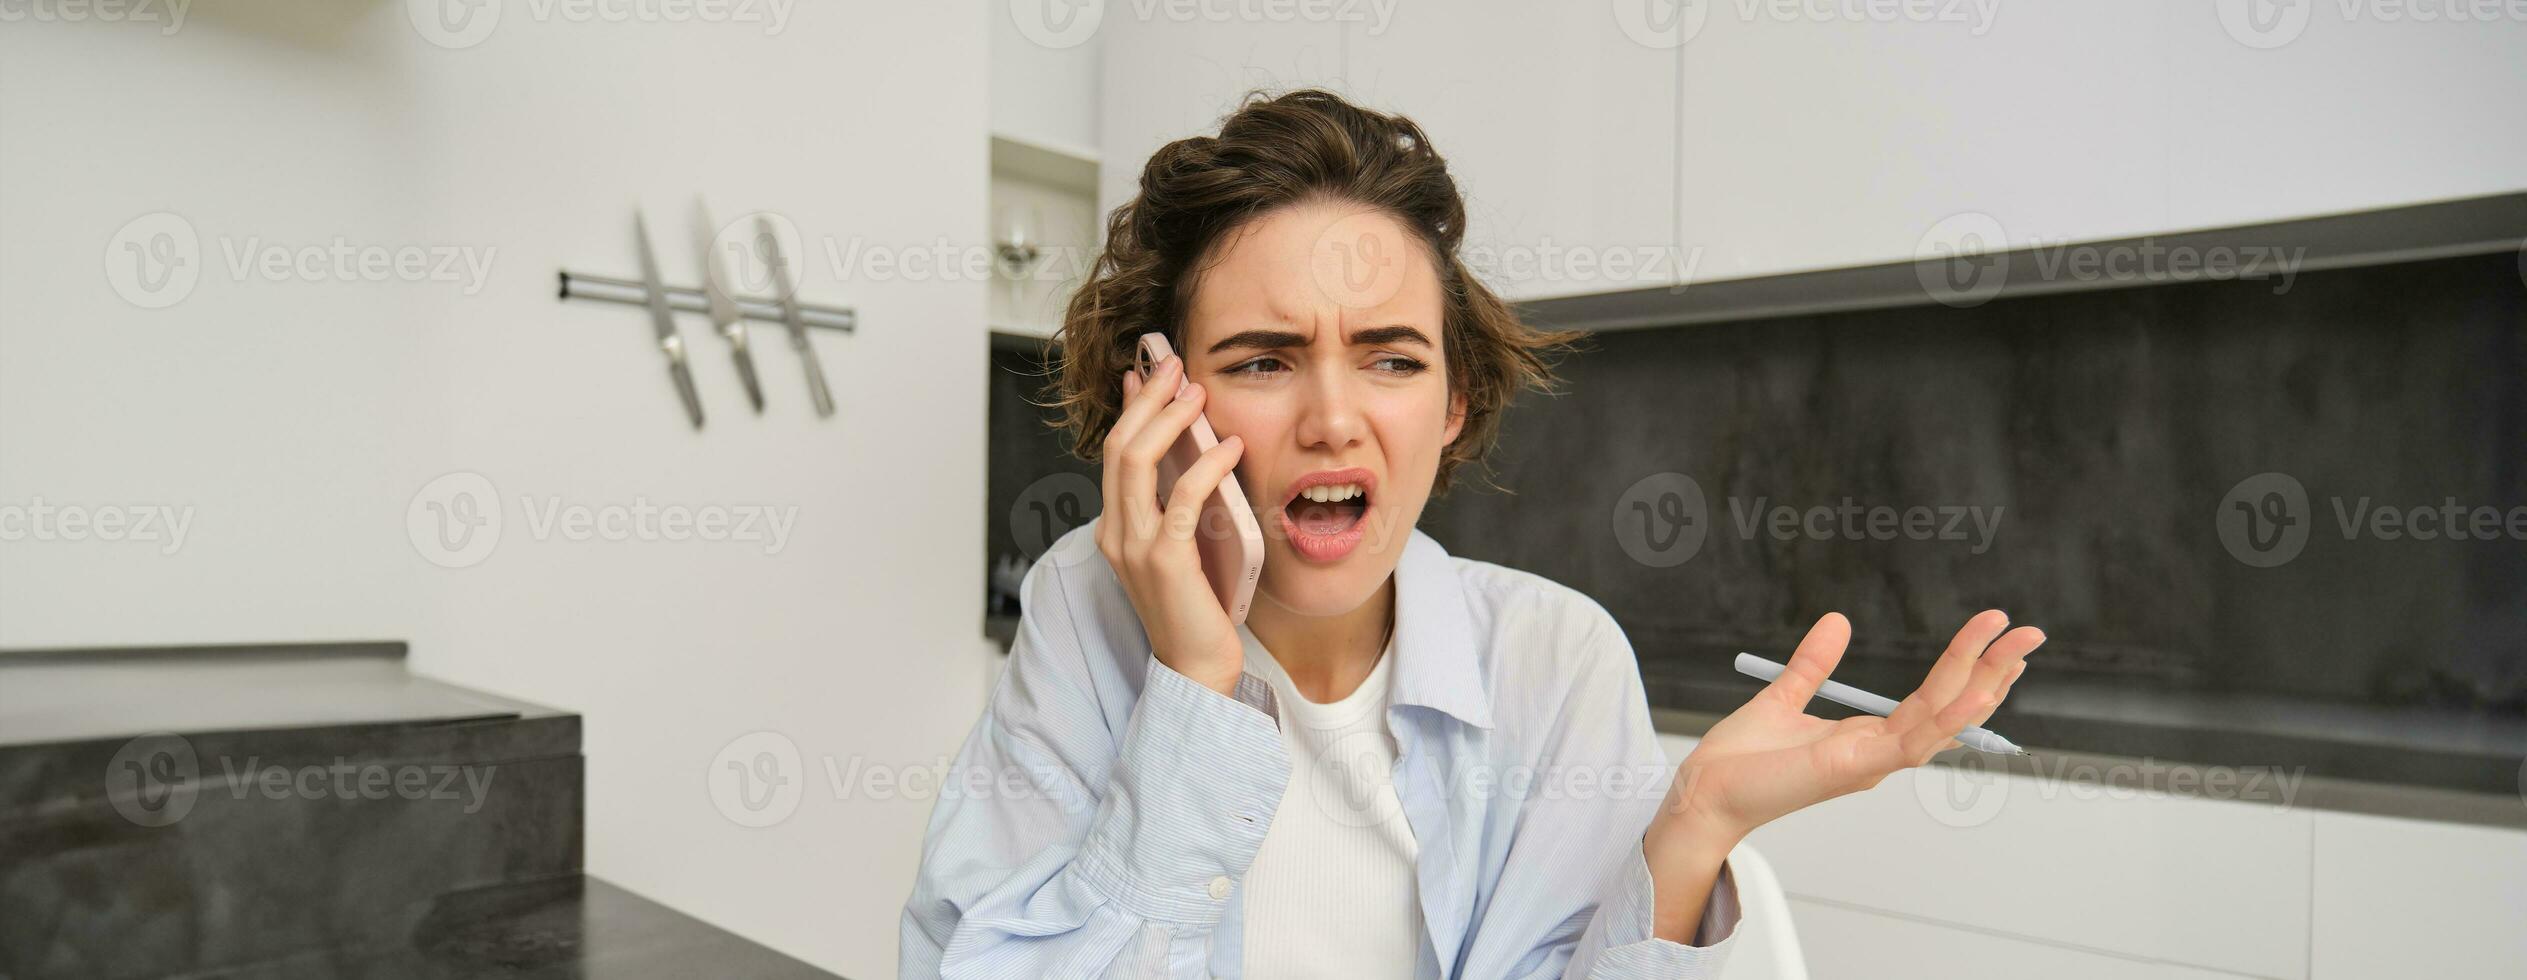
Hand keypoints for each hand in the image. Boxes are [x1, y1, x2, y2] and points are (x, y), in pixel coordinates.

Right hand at [1098, 352, 1247, 695]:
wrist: (1197, 668)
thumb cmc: (1197, 609)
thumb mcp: (1179, 548)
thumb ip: (1175, 508)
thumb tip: (1190, 459)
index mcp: (1115, 529)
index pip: (1113, 453)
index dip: (1129, 408)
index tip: (1146, 372)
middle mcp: (1116, 533)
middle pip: (1118, 446)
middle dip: (1147, 399)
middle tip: (1175, 365)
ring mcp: (1135, 546)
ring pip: (1136, 460)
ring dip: (1168, 418)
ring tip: (1197, 393)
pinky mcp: (1165, 560)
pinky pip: (1182, 496)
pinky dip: (1206, 464)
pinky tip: (1229, 446)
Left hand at [1641, 610, 2041, 938]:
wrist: (1705, 792)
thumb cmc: (1740, 761)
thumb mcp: (1783, 696)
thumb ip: (1814, 663)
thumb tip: (1838, 620)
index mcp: (1868, 737)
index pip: (1933, 696)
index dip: (1966, 663)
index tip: (1994, 629)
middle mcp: (1879, 753)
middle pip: (1951, 706)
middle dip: (1994, 670)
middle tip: (2031, 632)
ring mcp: (1871, 762)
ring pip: (1942, 721)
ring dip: (1982, 685)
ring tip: (2016, 651)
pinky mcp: (1854, 767)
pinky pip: (1912, 741)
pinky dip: (1946, 717)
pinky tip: (1975, 692)